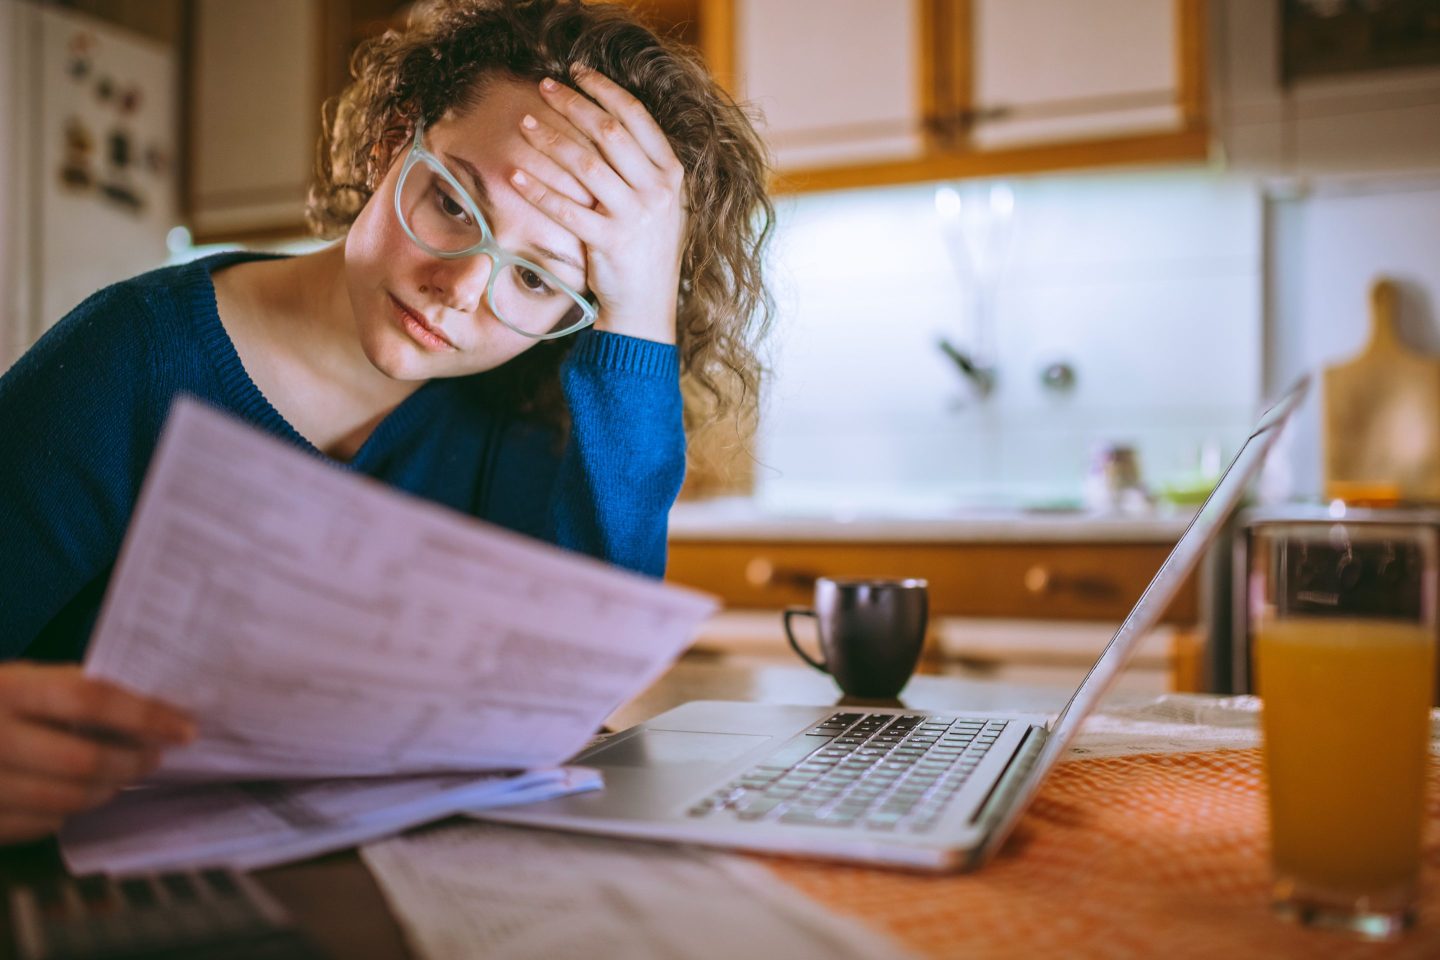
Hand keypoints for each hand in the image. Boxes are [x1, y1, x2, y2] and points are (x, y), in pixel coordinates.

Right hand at [0, 663, 194, 843]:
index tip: (184, 727)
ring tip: (120, 775)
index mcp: (6, 689)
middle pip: (83, 761)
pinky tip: (70, 795)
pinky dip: (65, 812)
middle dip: (132, 762)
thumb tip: (148, 706)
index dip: (145, 715)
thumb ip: (68, 691)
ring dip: (105, 789)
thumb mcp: (16, 681)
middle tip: (154, 756)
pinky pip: (38, 825)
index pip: (90, 699)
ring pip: (66, 800)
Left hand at [513, 66, 685, 344]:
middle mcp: (657, 191)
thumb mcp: (659, 203)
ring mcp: (636, 217)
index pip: (636, 116)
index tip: (576, 71)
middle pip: (609, 132)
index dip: (604, 89)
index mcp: (671, 173)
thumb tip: (604, 120)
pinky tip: (515, 175)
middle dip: (573, 104)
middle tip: (543, 86)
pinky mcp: (610, 243)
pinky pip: (567, 209)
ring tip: (525, 123)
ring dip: (551, 139)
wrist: (647, 306)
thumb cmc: (645, 250)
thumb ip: (640, 166)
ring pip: (586, 164)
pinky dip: (538, 190)